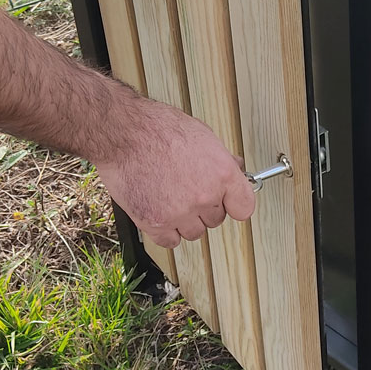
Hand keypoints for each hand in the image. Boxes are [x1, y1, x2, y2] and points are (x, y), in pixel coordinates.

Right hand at [93, 98, 254, 246]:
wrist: (125, 134)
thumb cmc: (159, 128)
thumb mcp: (203, 135)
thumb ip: (222, 159)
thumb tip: (235, 168)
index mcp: (222, 174)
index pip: (245, 207)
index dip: (235, 203)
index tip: (230, 202)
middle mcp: (205, 196)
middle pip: (217, 219)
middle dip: (205, 207)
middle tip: (188, 189)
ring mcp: (180, 213)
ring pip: (195, 232)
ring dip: (186, 220)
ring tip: (171, 197)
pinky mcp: (156, 224)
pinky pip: (171, 241)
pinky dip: (167, 231)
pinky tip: (161, 211)